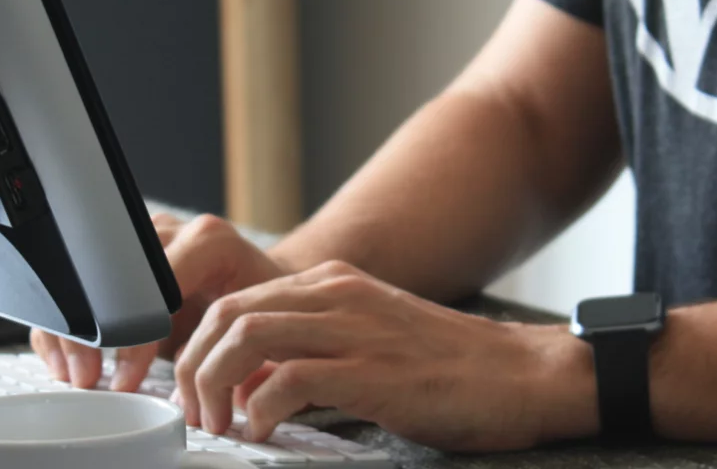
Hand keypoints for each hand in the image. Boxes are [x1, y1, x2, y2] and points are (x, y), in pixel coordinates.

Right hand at [30, 213, 289, 390]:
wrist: (265, 287)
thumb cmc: (267, 310)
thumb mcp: (255, 328)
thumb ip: (224, 351)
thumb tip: (192, 398)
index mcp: (209, 241)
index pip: (154, 286)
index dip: (133, 337)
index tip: (126, 379)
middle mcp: (172, 231)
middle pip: (110, 276)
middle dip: (91, 333)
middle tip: (87, 377)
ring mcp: (142, 240)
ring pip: (86, 277)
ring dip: (72, 330)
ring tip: (76, 373)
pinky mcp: (123, 256)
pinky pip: (80, 285)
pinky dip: (68, 324)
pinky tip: (67, 358)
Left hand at [172, 260, 597, 452]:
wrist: (524, 376)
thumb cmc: (452, 371)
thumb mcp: (369, 343)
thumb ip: (311, 354)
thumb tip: (248, 388)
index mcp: (333, 285)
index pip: (236, 299)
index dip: (199, 346)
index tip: (192, 391)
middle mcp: (337, 294)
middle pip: (228, 313)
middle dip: (193, 366)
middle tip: (196, 414)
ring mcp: (355, 328)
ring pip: (245, 336)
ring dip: (215, 385)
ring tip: (220, 425)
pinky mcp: (372, 370)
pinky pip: (287, 380)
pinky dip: (260, 410)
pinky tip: (264, 432)